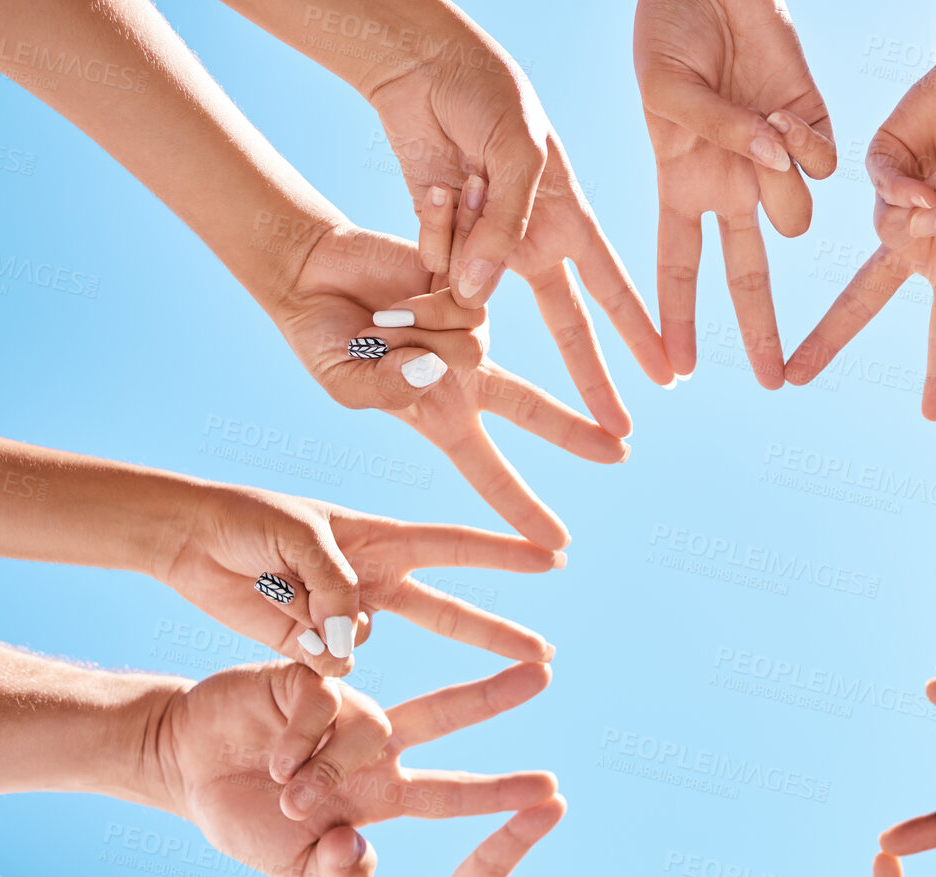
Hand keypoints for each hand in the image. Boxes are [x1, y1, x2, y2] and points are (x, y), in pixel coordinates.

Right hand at [147, 659, 554, 876]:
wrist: (180, 767)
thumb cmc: (243, 819)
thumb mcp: (289, 863)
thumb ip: (329, 868)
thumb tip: (362, 857)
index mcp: (381, 793)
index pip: (453, 795)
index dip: (500, 796)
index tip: (553, 792)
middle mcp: (374, 745)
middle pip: (447, 715)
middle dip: (494, 696)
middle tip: (543, 674)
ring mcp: (343, 708)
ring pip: (371, 728)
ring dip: (333, 767)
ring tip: (288, 790)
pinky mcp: (308, 678)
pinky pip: (323, 703)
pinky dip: (302, 735)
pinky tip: (274, 755)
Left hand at [154, 481, 558, 676]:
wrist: (186, 540)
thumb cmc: (247, 520)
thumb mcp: (300, 538)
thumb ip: (336, 588)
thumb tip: (350, 647)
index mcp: (379, 539)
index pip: (456, 547)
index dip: (505, 554)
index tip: (553, 558)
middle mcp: (369, 581)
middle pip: (446, 612)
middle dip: (493, 633)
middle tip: (544, 656)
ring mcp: (338, 616)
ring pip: (360, 646)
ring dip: (323, 633)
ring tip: (274, 589)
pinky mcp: (304, 647)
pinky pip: (319, 665)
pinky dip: (296, 650)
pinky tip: (268, 612)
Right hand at [271, 228, 626, 547]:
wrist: (313, 271)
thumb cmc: (324, 341)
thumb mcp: (347, 384)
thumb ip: (386, 388)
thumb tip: (433, 370)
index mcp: (441, 415)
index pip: (489, 471)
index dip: (522, 508)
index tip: (559, 546)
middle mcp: (467, 375)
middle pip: (533, 409)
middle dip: (574, 431)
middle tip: (622, 452)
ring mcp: (473, 328)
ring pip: (468, 343)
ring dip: (415, 331)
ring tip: (380, 315)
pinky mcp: (473, 279)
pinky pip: (463, 292)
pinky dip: (426, 287)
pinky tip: (407, 271)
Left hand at [368, 23, 672, 424]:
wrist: (422, 65)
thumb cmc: (488, 94)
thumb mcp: (516, 154)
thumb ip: (505, 229)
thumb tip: (482, 299)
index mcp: (569, 218)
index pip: (612, 288)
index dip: (640, 333)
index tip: (667, 376)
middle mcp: (532, 241)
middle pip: (567, 324)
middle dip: (592, 377)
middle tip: (618, 430)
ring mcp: (486, 246)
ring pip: (484, 296)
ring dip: (472, 269)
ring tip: (466, 228)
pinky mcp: (440, 243)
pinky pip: (436, 267)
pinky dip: (433, 236)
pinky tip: (437, 187)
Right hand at [635, 0, 836, 387]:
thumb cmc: (670, 33)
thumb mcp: (668, 90)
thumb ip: (715, 135)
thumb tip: (770, 162)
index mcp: (681, 184)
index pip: (679, 267)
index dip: (675, 321)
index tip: (675, 372)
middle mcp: (732, 184)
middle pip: (748, 275)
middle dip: (760, 327)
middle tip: (771, 380)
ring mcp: (775, 160)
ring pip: (795, 216)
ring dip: (781, 187)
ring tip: (758, 128)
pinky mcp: (814, 127)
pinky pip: (824, 167)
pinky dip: (808, 146)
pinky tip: (784, 112)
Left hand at [785, 30, 935, 418]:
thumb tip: (913, 224)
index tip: (933, 414)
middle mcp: (919, 235)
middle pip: (864, 297)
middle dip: (829, 337)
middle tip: (793, 378)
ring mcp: (895, 200)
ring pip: (889, 230)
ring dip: (935, 206)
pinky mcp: (879, 162)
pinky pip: (884, 189)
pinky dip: (911, 186)